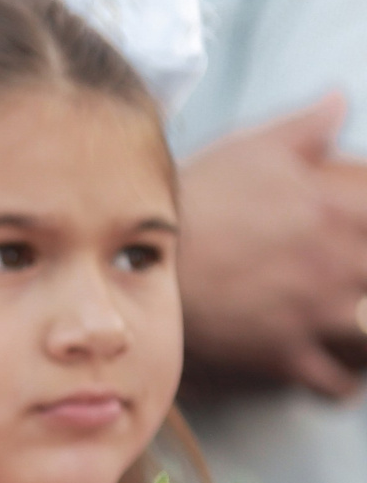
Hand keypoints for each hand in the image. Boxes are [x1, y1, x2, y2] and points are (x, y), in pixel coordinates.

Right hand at [178, 92, 366, 395]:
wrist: (138, 259)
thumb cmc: (198, 199)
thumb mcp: (252, 147)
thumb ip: (308, 126)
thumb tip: (341, 101)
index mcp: (344, 211)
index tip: (361, 228)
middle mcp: (343, 265)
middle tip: (352, 277)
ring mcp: (317, 314)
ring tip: (358, 322)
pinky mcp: (286, 354)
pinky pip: (337, 381)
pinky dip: (344, 379)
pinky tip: (339, 365)